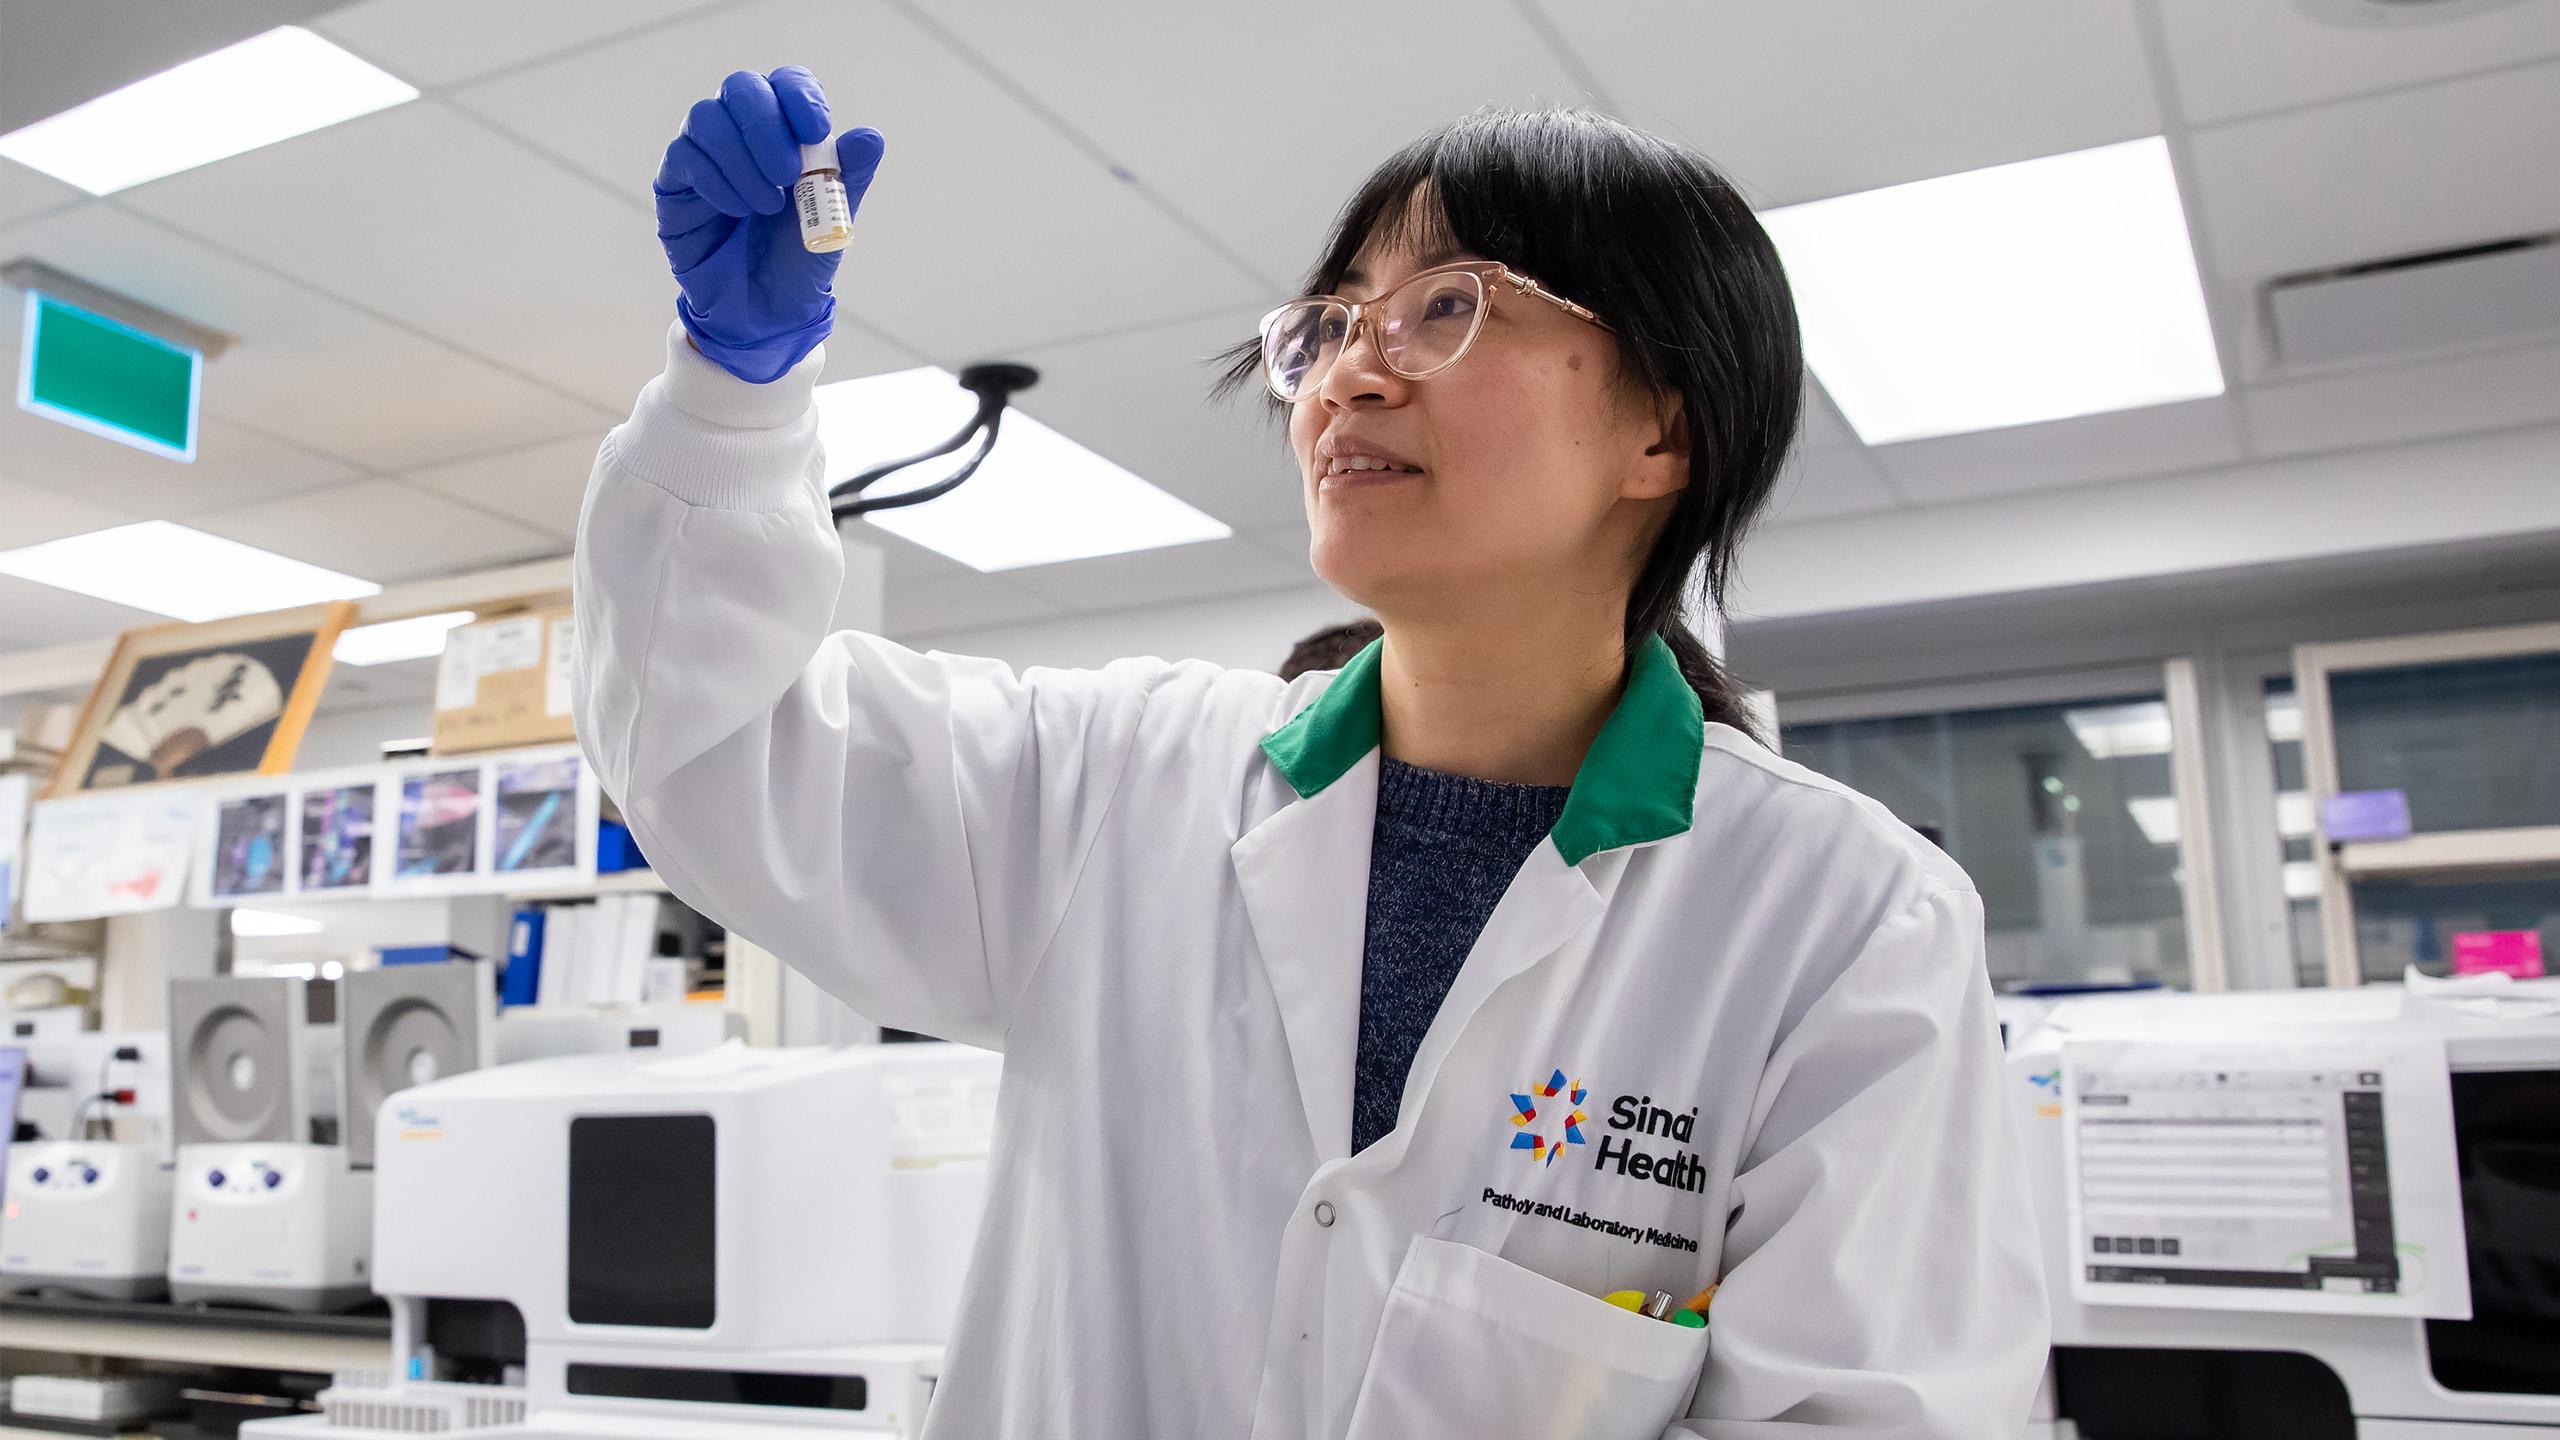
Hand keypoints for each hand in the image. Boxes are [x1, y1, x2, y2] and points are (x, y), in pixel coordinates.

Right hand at [653, 67, 884, 383]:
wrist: (766, 312)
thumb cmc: (799, 259)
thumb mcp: (833, 219)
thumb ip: (848, 176)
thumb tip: (871, 136)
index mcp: (785, 132)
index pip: (785, 84)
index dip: (799, 95)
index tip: (817, 129)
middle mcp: (741, 133)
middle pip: (741, 87)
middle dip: (766, 124)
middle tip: (789, 172)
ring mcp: (704, 153)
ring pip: (707, 117)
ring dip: (742, 159)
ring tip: (767, 205)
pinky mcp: (675, 182)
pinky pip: (685, 156)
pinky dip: (716, 180)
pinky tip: (737, 210)